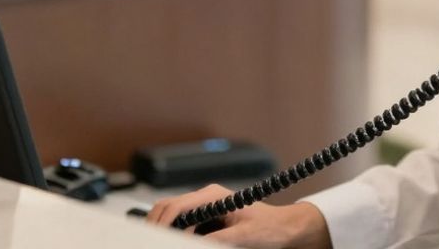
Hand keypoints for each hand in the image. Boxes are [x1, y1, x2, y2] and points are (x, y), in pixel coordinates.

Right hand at [147, 184, 331, 247]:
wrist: (288, 229)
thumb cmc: (272, 228)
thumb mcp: (244, 237)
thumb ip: (216, 241)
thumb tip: (191, 242)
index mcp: (213, 196)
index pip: (176, 206)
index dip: (161, 224)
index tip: (156, 238)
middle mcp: (207, 199)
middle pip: (168, 208)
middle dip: (156, 224)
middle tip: (151, 241)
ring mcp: (206, 208)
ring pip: (173, 215)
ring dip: (165, 228)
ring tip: (160, 240)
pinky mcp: (208, 219)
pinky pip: (184, 224)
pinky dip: (175, 232)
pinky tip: (176, 241)